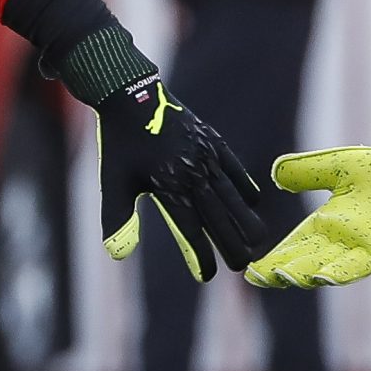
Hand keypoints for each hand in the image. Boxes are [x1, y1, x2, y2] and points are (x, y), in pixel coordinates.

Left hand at [96, 76, 268, 281]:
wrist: (130, 95)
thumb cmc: (119, 143)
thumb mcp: (111, 182)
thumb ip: (117, 219)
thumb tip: (117, 256)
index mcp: (167, 186)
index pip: (190, 229)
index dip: (201, 255)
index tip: (209, 276)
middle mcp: (191, 173)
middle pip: (218, 217)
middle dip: (232, 244)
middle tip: (244, 265)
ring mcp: (206, 156)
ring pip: (232, 195)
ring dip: (245, 220)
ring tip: (258, 241)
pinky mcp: (213, 141)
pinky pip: (234, 169)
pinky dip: (243, 186)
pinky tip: (252, 203)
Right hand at [248, 125, 370, 288]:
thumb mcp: (336, 166)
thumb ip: (307, 171)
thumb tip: (275, 175)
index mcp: (326, 224)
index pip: (293, 246)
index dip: (272, 259)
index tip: (250, 272)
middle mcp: (340, 240)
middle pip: (304, 260)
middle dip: (282, 271)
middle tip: (259, 278)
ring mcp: (360, 247)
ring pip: (327, 267)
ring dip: (306, 275)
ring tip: (284, 278)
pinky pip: (358, 265)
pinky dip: (341, 273)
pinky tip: (323, 278)